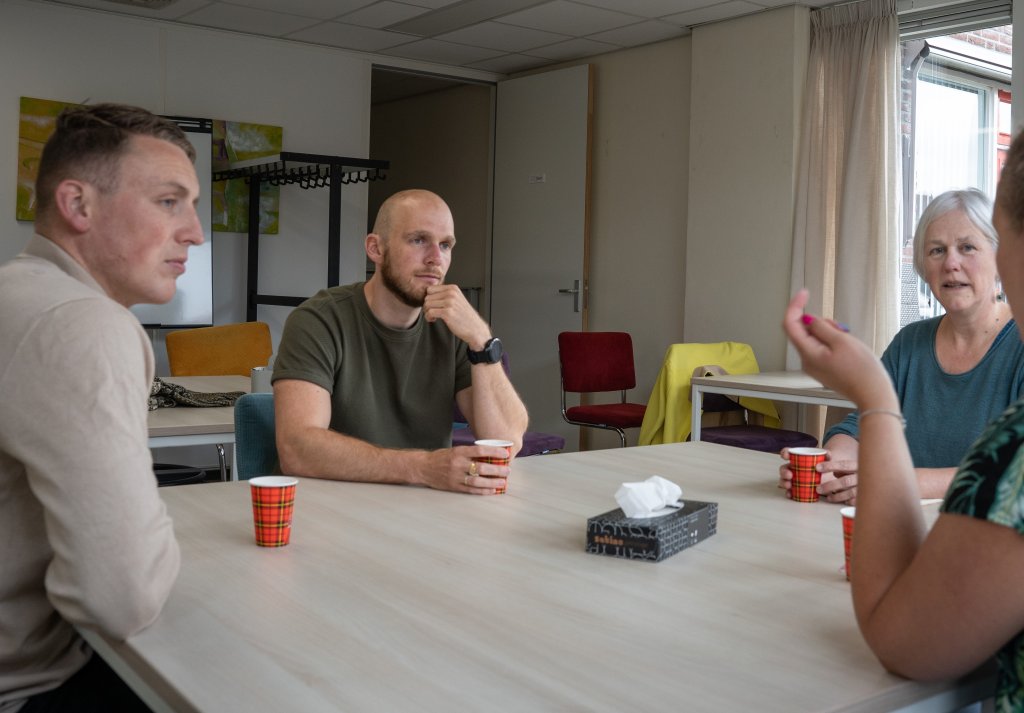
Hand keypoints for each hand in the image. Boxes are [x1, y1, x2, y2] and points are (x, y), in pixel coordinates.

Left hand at [423, 285, 490, 348]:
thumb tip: (428, 294)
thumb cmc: (465, 316)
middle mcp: (451, 293)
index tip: (433, 305)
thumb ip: (445, 294)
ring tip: (433, 316)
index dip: (429, 298)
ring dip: (427, 312)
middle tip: (433, 313)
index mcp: (453, 288)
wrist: (475, 328)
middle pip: (427, 297)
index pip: (430, 289)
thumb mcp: (457, 299)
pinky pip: (430, 312)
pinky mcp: (447, 312)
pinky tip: (434, 319)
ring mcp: (450, 302)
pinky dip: (429, 317)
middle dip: (427, 306)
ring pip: (427, 304)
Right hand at [423, 446, 508, 494]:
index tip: (505, 453)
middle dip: (496, 469)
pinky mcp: (454, 487)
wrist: (423, 467)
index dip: (494, 452)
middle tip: (507, 470)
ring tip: (503, 482)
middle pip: (480, 467)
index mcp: (459, 452)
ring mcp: (455, 477)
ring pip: (477, 481)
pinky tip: (492, 490)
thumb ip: (470, 453)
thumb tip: (490, 456)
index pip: (479, 450)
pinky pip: (471, 490)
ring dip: (492, 482)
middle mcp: (457, 464)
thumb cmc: (442, 457)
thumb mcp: (455, 450)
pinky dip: (483, 491)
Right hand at [778, 447, 858, 503]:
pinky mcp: (795, 488)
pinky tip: (790, 494)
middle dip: (784, 472)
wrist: (826, 477)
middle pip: (784, 468)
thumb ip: (827, 455)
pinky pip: (789, 491)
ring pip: (783, 480)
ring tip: (789, 485)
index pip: (787, 453)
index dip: (785, 453)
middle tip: (790, 475)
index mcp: (797, 458)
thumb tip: (828, 454)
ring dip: (784, 482)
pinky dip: (788, 493)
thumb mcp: (826, 459)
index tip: (785, 456)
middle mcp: (792, 468)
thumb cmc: (823, 465)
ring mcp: (793, 479)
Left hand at [781, 290, 893, 407]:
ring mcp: (815, 365)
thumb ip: (821, 327)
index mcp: (808, 353)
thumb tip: (809, 320)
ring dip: (828, 331)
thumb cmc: (862, 370)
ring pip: (813, 338)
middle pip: (802, 331)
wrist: (873, 394)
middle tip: (839, 327)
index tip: (804, 293)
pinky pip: (821, 348)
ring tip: (846, 339)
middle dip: (819, 322)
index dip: (795, 306)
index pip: (790, 324)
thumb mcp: (842, 340)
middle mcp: (807, 361)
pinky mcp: (824, 368)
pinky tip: (846, 346)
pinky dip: (831, 341)